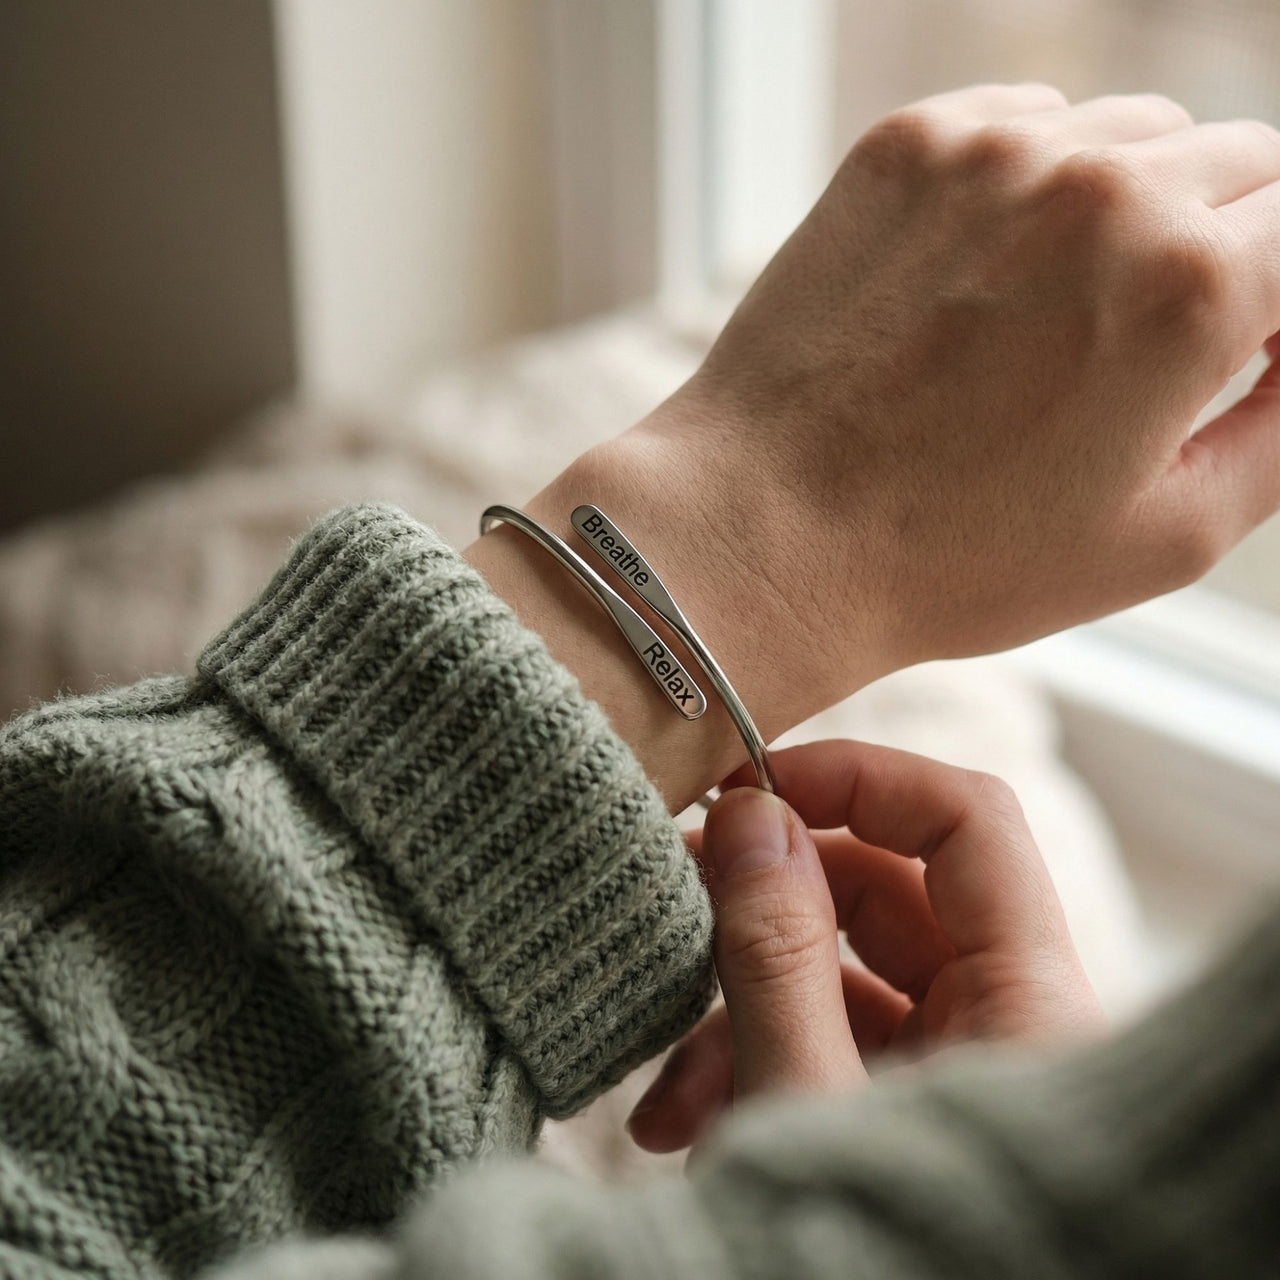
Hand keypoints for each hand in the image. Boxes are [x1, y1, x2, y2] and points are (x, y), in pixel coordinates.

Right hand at [626, 740, 1102, 1153]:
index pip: (967, 822)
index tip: (750, 785)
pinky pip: (830, 1038)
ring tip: (665, 1078)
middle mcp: (1004, 1021)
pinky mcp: (902, 1103)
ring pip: (845, 971)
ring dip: (740, 1000)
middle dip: (770, 903)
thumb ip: (776, 954)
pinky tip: (677, 1116)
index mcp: (1028, 1004)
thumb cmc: (869, 1258)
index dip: (861, 779)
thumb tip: (751, 818)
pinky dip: (753, 1054)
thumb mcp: (803, 1104)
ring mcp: (953, 1065)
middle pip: (889, 893)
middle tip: (677, 899)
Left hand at [639, 85, 1279, 681]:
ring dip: (1135, 203)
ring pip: (1135, 132)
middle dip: (1232, 242)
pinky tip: (992, 275)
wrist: (770, 530)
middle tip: (1154, 340)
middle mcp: (1104, 190)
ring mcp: (995, 156)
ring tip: (1061, 314)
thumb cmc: (957, 559)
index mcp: (1192, 289)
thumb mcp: (1167, 536)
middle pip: (1242, 163)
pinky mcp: (908, 148)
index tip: (1256, 341)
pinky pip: (1028, 124)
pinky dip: (1040, 181)